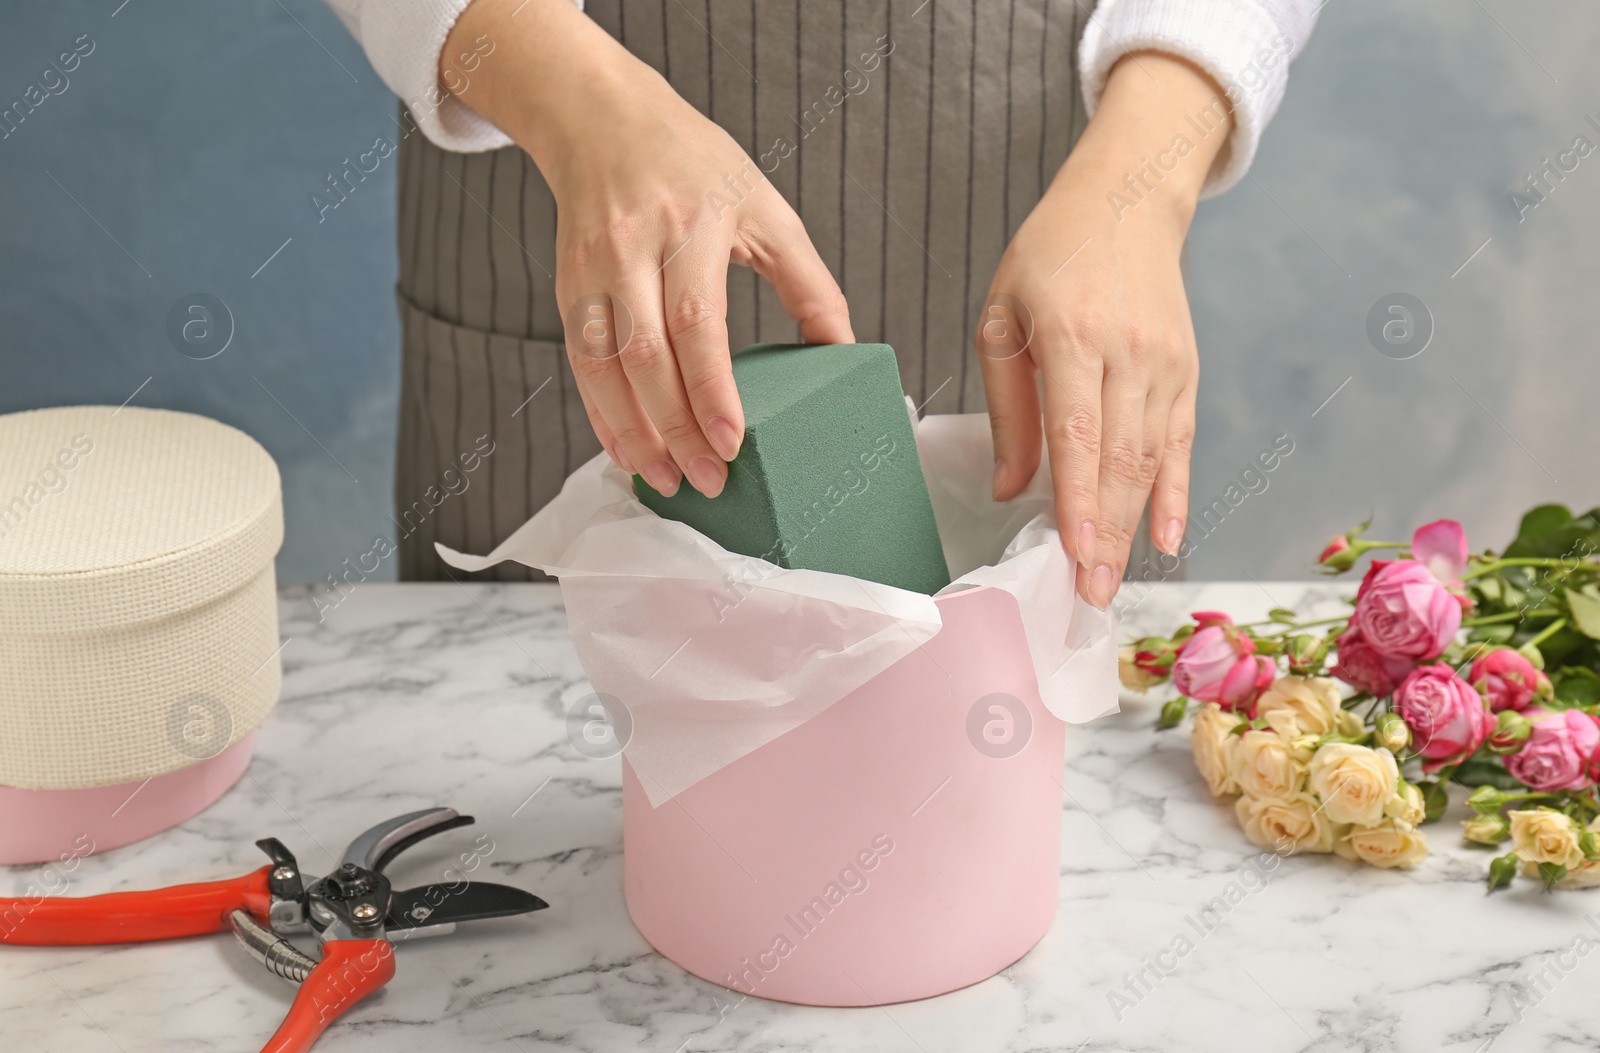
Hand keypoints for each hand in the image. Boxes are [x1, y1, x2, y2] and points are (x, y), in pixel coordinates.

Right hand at [444, 0, 852, 497]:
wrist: (603, 120)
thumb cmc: (694, 163)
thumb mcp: (767, 207)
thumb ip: (809, 283)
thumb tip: (843, 353)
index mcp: (692, 226)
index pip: (697, 322)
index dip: (710, 390)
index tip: (732, 443)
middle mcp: (633, 249)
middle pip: (646, 356)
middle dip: (674, 430)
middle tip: (708, 481)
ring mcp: (592, 271)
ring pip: (603, 368)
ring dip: (632, 434)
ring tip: (667, 482)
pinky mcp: (568, 288)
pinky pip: (581, 364)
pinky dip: (602, 414)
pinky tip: (628, 450)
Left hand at [976, 51, 1232, 609]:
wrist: (1128, 200)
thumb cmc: (1051, 255)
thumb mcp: (1003, 317)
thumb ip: (1008, 407)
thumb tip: (1009, 488)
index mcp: (1074, 335)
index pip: (1078, 434)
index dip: (1078, 500)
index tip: (1074, 555)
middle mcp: (1129, 352)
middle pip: (1119, 461)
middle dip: (1104, 535)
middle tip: (1088, 596)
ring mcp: (1165, 364)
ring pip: (1151, 460)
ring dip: (1131, 527)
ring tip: (1111, 582)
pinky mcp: (1185, 372)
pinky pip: (1180, 444)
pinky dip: (1174, 494)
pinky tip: (1165, 538)